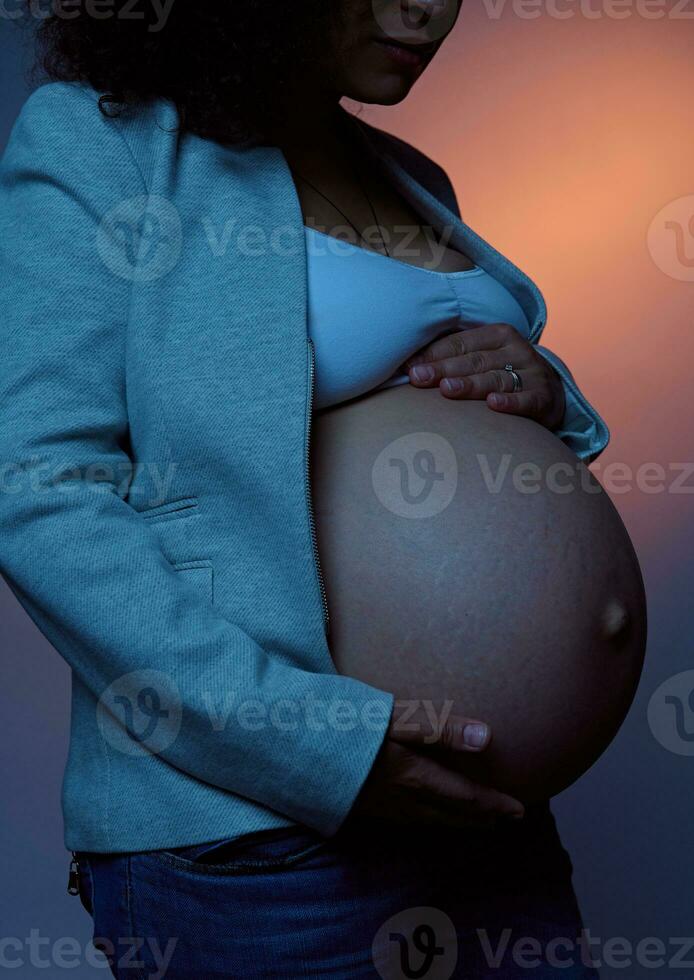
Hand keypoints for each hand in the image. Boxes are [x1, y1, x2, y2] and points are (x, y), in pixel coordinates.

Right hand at [348, 701, 524, 829]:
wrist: (286, 748)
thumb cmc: (343, 725)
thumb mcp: (394, 717)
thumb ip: (440, 727)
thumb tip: (487, 738)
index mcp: (413, 777)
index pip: (464, 797)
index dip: (493, 805)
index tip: (519, 810)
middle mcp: (399, 800)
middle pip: (449, 815)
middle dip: (480, 818)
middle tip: (506, 821)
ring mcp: (377, 808)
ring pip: (427, 821)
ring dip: (455, 822)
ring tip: (474, 821)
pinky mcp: (358, 808)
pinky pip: (405, 821)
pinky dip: (428, 820)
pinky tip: (423, 814)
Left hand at [404, 323, 565, 430]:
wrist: (550, 393)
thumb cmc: (503, 375)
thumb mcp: (483, 360)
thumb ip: (453, 360)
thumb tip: (408, 368)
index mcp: (498, 335)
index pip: (460, 343)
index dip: (433, 355)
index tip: (409, 368)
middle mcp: (517, 350)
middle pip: (474, 360)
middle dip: (444, 369)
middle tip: (418, 379)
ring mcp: (533, 373)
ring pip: (496, 378)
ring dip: (471, 384)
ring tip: (447, 389)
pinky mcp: (544, 397)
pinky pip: (526, 399)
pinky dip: (510, 402)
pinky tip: (493, 404)